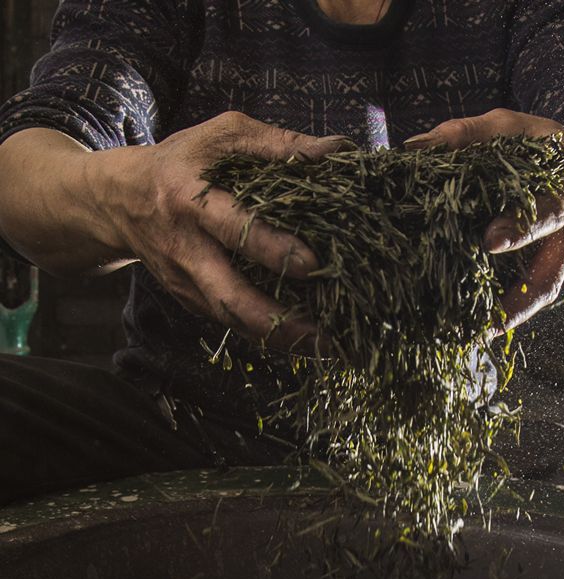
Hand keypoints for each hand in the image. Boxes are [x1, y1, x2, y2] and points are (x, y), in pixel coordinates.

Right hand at [90, 111, 349, 352]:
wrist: (118, 200)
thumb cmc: (182, 161)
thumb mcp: (221, 136)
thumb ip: (276, 143)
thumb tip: (334, 150)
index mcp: (190, 199)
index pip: (231, 229)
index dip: (269, 248)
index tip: (309, 263)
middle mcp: (185, 248)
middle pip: (226, 296)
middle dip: (273, 320)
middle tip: (319, 333)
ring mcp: (185, 281)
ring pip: (230, 319)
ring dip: (276, 338)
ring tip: (322, 345)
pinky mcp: (188, 300)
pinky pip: (230, 322)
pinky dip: (265, 333)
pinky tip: (301, 337)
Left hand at [405, 108, 563, 335]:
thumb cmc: (539, 146)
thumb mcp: (510, 128)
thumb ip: (467, 135)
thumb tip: (414, 148)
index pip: (548, 213)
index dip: (521, 229)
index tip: (489, 240)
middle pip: (548, 278)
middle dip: (516, 302)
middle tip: (482, 323)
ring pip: (539, 298)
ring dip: (506, 321)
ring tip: (469, 339)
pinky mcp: (549, 274)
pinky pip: (527, 299)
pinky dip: (502, 315)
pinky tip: (469, 330)